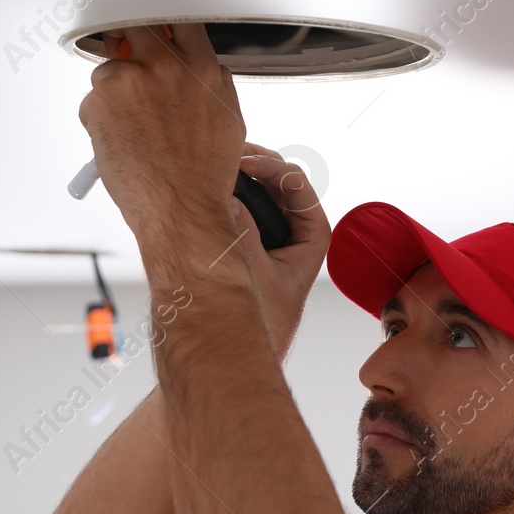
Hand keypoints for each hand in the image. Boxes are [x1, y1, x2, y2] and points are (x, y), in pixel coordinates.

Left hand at [76, 23, 245, 246]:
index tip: (156, 33)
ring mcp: (130, 81)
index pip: (180, 23)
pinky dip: (99, 119)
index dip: (164, 28)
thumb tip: (197, 69)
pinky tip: (119, 143)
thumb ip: (209, 83)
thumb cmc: (202, 175)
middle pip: (136, 28)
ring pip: (109, 70)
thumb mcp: (227, 118)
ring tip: (131, 130)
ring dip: (114, 93)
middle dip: (129, 41)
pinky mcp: (101, 100)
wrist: (181, 208)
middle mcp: (165, 67)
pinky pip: (92, 101)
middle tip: (126, 58)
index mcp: (200, 67)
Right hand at [231, 145, 331, 359]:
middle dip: (254, 166)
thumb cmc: (253, 327)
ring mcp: (268, 242)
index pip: (299, 189)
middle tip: (228, 154)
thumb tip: (226, 196)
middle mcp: (292, 238)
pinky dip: (224, 199)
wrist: (229, 359)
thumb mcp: (249, 272)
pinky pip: (238, 213)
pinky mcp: (246, 249)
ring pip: (258, 197)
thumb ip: (241, 231)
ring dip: (238, 181)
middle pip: (279, 186)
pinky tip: (203, 190)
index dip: (274, 169)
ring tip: (214, 167)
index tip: (247, 164)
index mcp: (309, 243)